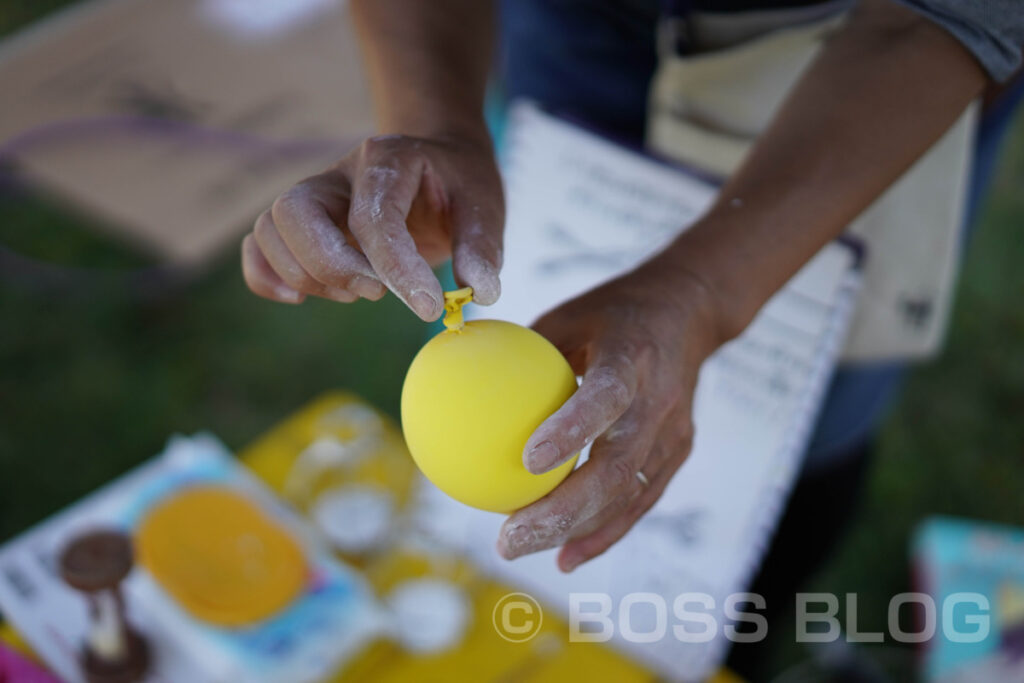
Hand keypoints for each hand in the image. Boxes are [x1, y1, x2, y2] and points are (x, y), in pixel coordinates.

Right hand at [241, 133, 503, 319]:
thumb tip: (479, 291)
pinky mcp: (302, 223)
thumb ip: (482, 245)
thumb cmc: (459, 184)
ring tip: (359, 292)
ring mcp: (315, 195)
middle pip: (296, 212)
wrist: (437, 162)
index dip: (398, 269)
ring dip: (307, 275)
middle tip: (377, 293)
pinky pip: (257, 245)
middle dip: (333, 265)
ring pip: (270, 229)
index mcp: (387, 158)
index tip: (429, 307)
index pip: (375, 217)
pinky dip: (265, 276)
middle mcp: (340, 173)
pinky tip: (300, 298)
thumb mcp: (484, 204)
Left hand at [496, 260, 722, 570]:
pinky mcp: (678, 451)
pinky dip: (603, 531)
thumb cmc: (611, 312)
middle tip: (509, 536)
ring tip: (521, 547)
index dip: (573, 430)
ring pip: (628, 494)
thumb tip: (459, 386)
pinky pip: (639, 500)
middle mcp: (660, 398)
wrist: (690, 311)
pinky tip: (565, 555)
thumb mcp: (567, 315)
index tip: (527, 461)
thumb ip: (523, 352)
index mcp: (632, 355)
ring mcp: (674, 430)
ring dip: (574, 529)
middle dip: (563, 510)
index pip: (607, 396)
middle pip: (617, 466)